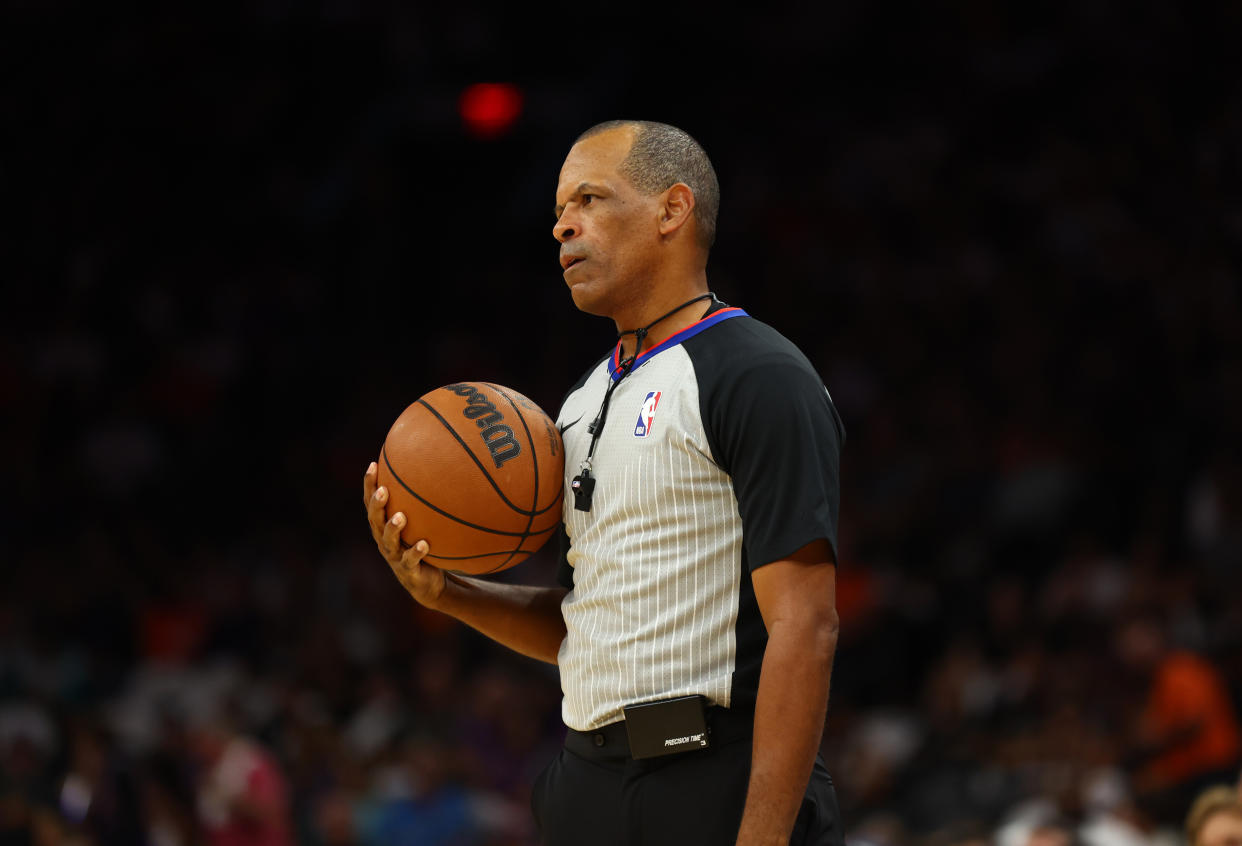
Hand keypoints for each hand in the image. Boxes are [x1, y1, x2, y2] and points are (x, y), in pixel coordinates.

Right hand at [363, 462, 446, 606]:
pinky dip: (416, 552)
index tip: (373, 464)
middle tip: (383, 490)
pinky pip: (410, 561)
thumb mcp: (421, 524)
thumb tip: (438, 468)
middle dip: (377, 505)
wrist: (429, 583)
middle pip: (374, 520)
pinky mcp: (407, 571)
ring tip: (400, 517)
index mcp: (383, 526)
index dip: (369, 485)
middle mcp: (384, 540)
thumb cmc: (424, 545)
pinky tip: (424, 544)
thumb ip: (423, 502)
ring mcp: (394, 556)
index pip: (371, 502)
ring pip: (388, 541)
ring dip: (393, 529)